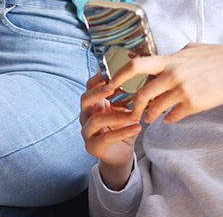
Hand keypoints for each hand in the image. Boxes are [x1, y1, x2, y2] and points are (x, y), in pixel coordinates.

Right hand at [80, 73, 139, 190]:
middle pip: (85, 99)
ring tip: (134, 114)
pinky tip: (137, 127)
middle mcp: (86, 115)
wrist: (121, 151)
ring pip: (96, 120)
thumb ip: (124, 94)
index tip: (109, 70)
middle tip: (112, 88)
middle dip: (98, 92)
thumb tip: (137, 74)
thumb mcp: (123, 107)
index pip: (90, 86)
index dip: (97, 78)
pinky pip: (105, 138)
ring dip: (116, 116)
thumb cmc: (122, 125)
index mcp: (93, 102)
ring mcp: (87, 131)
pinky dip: (122, 132)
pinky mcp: (92, 146)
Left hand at [107, 38, 222, 124]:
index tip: (109, 84)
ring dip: (151, 116)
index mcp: (169, 59)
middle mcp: (173, 75)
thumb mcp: (189, 50)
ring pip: (157, 110)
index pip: (135, 66)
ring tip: (152, 117)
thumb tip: (159, 64)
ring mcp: (183, 91)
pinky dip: (169, 119)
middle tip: (133, 112)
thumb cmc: (216, 54)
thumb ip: (171, 58)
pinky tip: (171, 117)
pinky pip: (173, 116)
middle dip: (134, 107)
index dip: (118, 76)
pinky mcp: (195, 104)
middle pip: (142, 95)